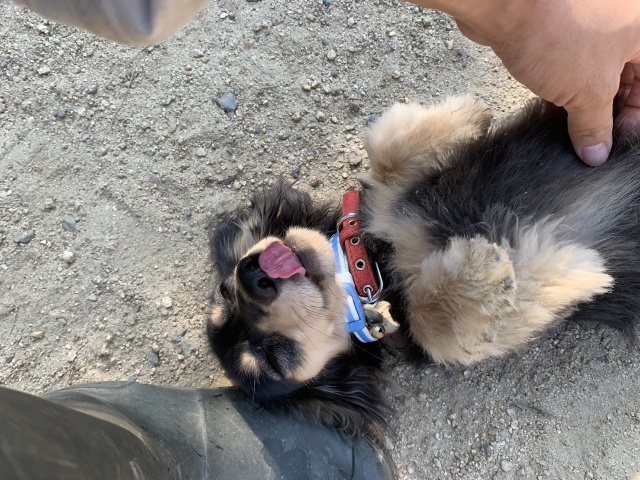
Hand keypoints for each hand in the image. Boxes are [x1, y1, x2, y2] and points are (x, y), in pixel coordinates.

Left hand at [419, 0, 639, 164]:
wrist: (505, 4)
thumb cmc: (558, 35)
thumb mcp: (587, 90)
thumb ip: (595, 124)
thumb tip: (597, 152)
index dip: (634, 114)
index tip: (614, 140)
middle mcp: (619, 21)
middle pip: (622, 73)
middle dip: (606, 108)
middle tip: (589, 138)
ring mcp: (586, 22)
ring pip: (591, 68)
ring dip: (580, 100)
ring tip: (567, 129)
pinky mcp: (554, 27)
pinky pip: (565, 61)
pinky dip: (560, 85)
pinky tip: (548, 109)